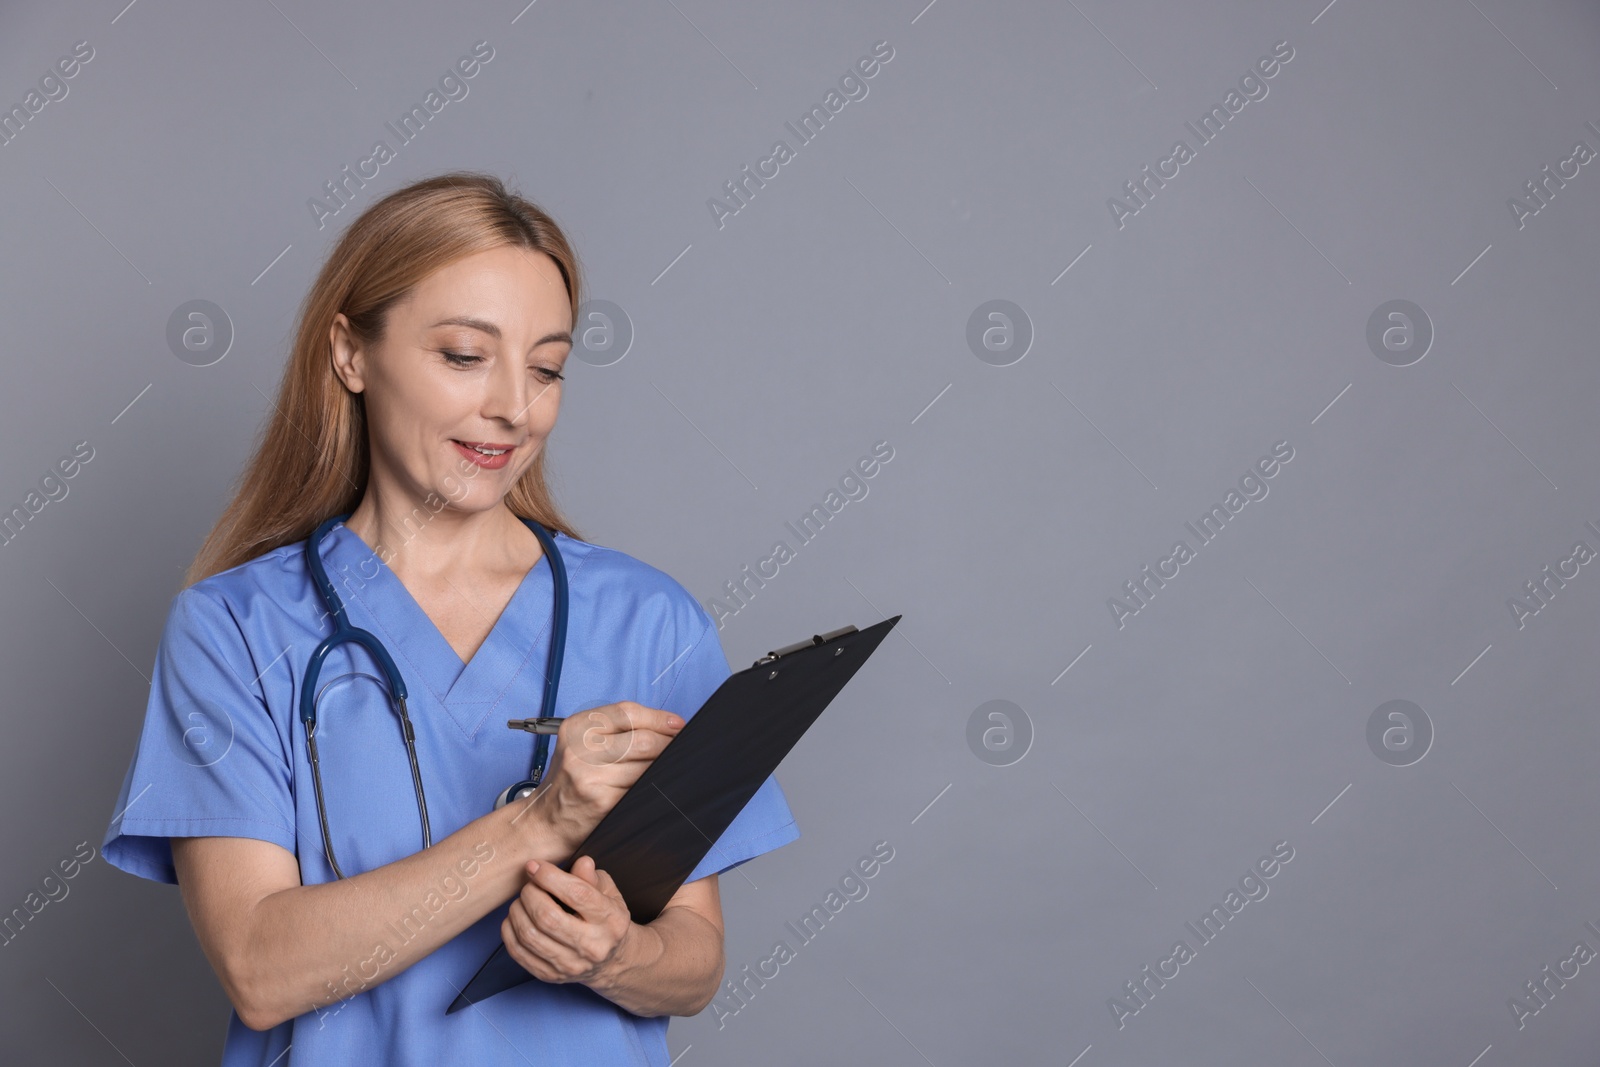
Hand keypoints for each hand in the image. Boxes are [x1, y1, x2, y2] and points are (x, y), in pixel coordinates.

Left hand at [501, 856, 644, 988]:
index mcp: (610, 920)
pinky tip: (515, 918)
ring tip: (522, 900)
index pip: (577, 894)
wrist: (610, 961)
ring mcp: (570, 965)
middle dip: (530, 894)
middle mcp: (592, 946)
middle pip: (547, 917)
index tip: (535, 866)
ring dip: (517, 911)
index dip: (550, 876)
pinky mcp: (551, 976)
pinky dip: (510, 931)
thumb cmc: (606, 920)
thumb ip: (592, 878)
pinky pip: (519, 952)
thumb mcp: (608, 893)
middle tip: (529, 885)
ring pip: (529, 935)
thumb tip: (581, 862)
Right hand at [522, 701, 683, 848]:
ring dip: (663, 767)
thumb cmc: (570, 779)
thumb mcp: (581, 745)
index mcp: (577, 728)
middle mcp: (580, 749)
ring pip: (646, 766)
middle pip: (642, 739)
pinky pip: (640, 788)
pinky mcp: (602, 801)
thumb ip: (615, 731)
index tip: (677, 724)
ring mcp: (591, 776)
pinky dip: (652, 786)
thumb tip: (667, 726)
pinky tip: (654, 786)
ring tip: (668, 767)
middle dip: (668, 744)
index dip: (658, 718)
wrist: (545, 821)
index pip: (627, 713)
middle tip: (680, 747)